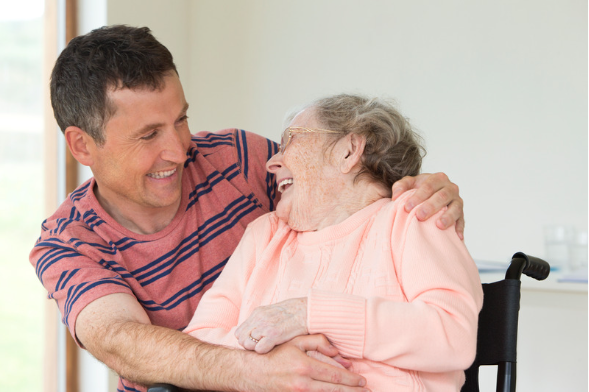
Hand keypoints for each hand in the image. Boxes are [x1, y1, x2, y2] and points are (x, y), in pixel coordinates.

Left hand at [235, 297, 307, 352]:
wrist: (307, 311)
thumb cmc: (293, 314)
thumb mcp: (273, 312)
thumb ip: (261, 320)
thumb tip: (253, 332)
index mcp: (257, 312)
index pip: (239, 331)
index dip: (246, 339)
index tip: (255, 342)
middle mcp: (259, 318)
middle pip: (241, 338)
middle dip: (248, 345)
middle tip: (260, 347)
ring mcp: (265, 326)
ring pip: (247, 344)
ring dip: (255, 348)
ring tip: (267, 348)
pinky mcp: (274, 334)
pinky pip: (259, 349)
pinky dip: (264, 351)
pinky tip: (272, 348)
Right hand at [244, 334, 367, 391]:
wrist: (252, 372)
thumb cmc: (275, 354)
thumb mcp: (295, 341)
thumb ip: (318, 342)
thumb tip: (337, 352)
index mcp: (304, 366)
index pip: (334, 375)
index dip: (351, 380)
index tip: (362, 381)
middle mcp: (302, 383)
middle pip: (334, 390)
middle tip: (366, 391)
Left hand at [392, 172, 464, 238]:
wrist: (432, 196)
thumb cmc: (419, 190)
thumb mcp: (409, 184)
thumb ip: (401, 186)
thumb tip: (395, 196)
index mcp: (438, 178)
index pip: (428, 186)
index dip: (418, 196)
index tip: (407, 207)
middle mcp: (450, 188)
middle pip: (442, 196)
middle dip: (431, 206)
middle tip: (419, 216)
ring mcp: (457, 200)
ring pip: (455, 207)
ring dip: (448, 216)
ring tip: (438, 225)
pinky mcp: (461, 213)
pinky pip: (462, 220)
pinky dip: (459, 228)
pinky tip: (456, 236)